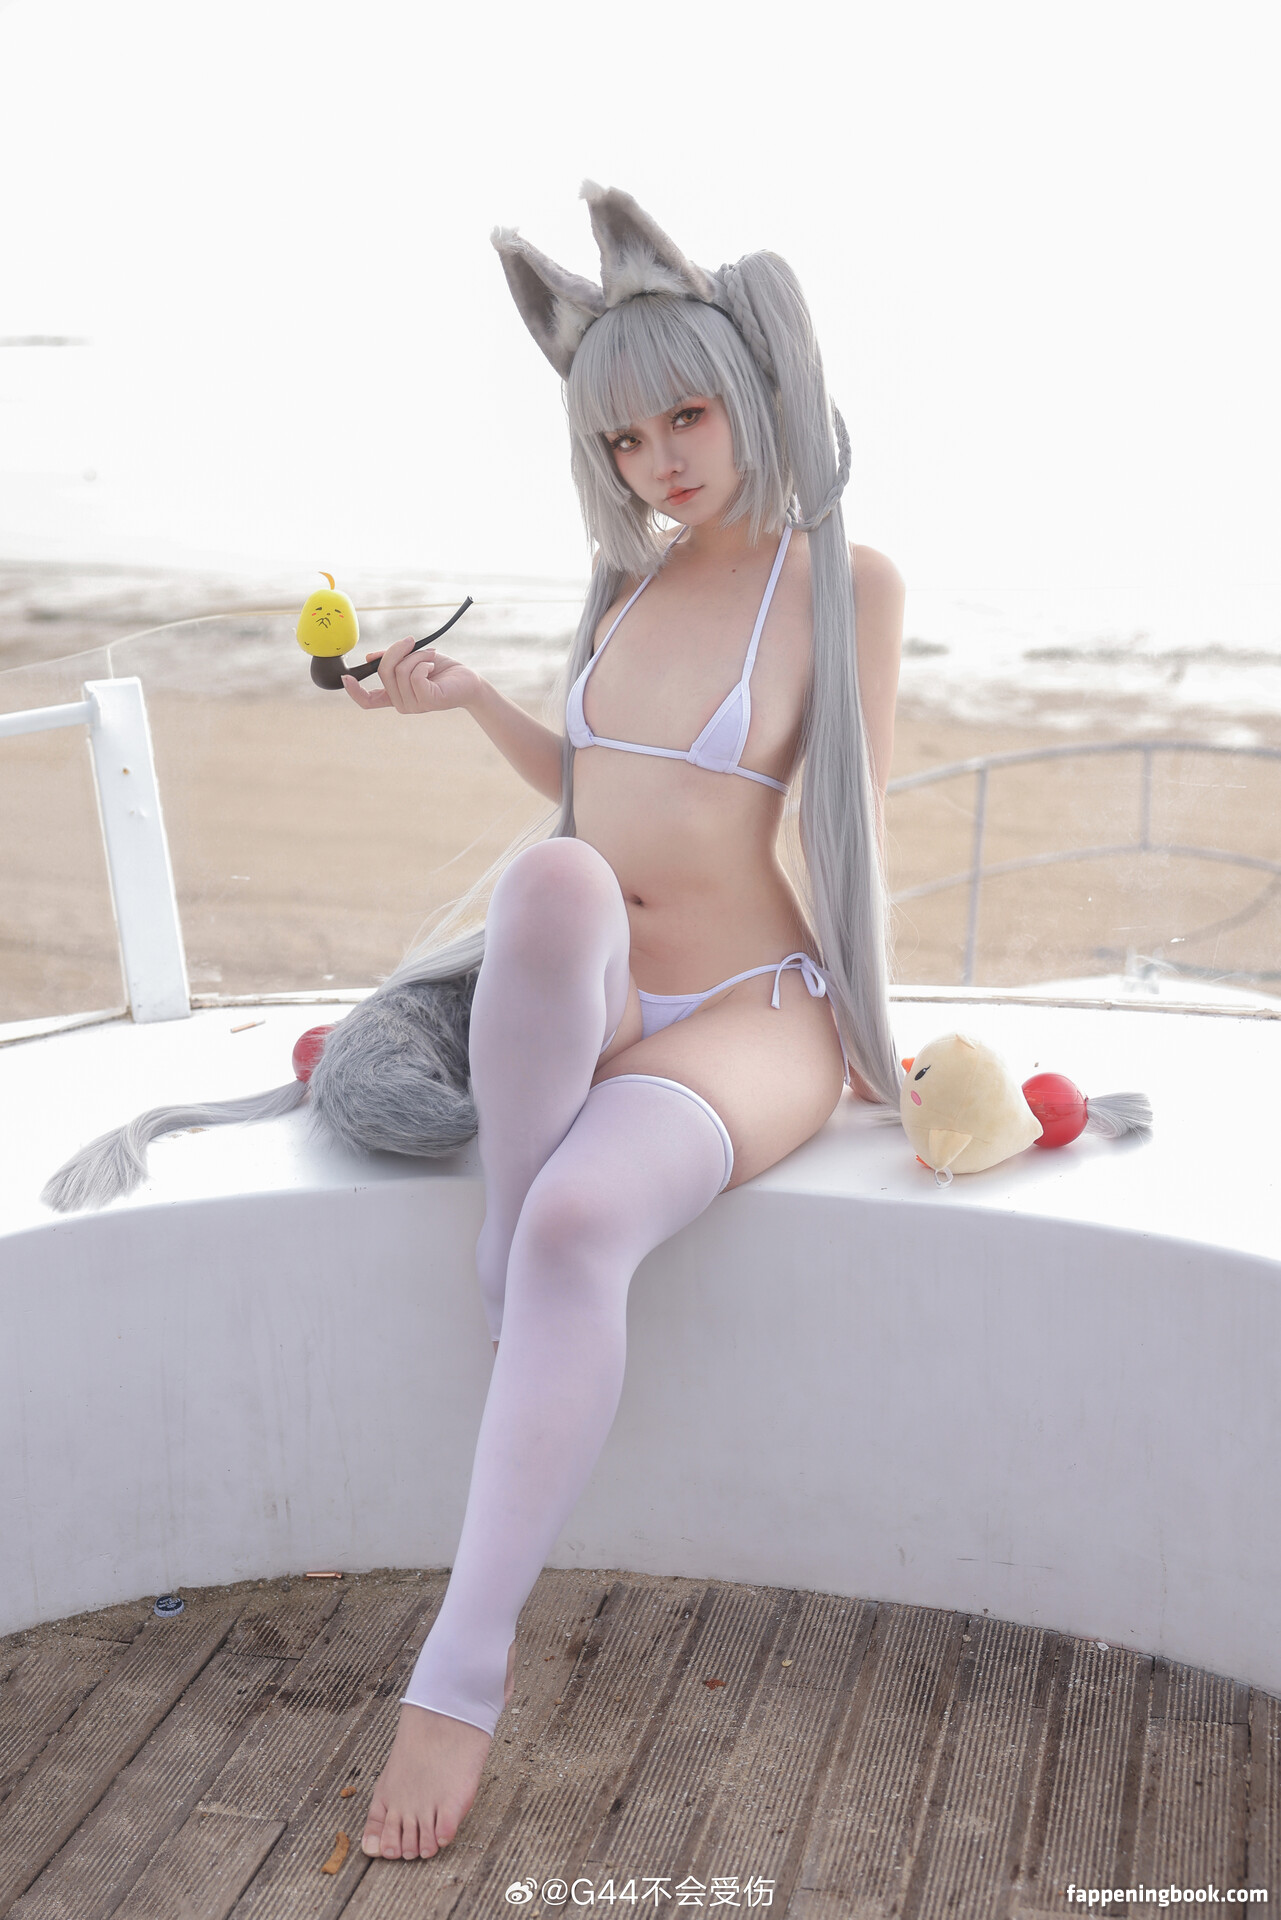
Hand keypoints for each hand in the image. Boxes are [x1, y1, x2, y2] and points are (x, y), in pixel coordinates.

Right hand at [342, 639, 481, 714]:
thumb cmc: (441, 670)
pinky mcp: (428, 701)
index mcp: (394, 695)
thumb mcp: (413, 659)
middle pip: (384, 671)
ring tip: (430, 657)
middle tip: (412, 641)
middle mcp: (401, 704)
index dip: (354, 691)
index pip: (368, 701)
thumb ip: (392, 659)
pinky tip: (433, 666)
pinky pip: (415, 676)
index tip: (345, 677)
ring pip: (401, 671)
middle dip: (397, 650)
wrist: (468, 681)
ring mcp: (414, 706)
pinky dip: (424, 663)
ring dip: (416, 655)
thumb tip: (371, 657)